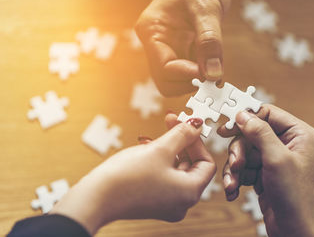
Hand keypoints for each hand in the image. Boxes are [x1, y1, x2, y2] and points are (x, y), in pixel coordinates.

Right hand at [51, 115, 215, 234]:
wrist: (94, 198)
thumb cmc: (128, 176)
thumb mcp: (160, 149)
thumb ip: (182, 134)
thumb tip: (197, 125)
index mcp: (190, 193)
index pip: (206, 163)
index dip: (197, 141)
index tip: (185, 125)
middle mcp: (181, 202)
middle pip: (191, 165)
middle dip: (181, 141)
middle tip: (171, 121)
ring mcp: (166, 204)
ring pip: (176, 169)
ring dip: (169, 149)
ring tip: (154, 135)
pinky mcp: (152, 201)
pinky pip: (164, 177)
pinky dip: (159, 161)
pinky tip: (147, 147)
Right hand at [136, 0, 230, 95]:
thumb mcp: (207, 9)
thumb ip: (210, 42)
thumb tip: (213, 74)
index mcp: (152, 31)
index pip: (163, 68)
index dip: (186, 76)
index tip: (209, 75)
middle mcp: (157, 42)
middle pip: (166, 80)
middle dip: (189, 83)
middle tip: (213, 78)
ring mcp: (169, 46)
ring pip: (178, 78)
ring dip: (198, 80)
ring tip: (217, 71)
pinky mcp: (182, 47)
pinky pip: (190, 69)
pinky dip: (203, 72)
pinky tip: (216, 66)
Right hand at [218, 105, 313, 236]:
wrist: (298, 233)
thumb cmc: (298, 198)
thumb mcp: (277, 159)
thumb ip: (259, 133)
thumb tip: (243, 114)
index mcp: (298, 134)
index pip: (267, 114)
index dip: (246, 118)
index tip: (227, 127)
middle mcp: (287, 144)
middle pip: (251, 134)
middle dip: (240, 150)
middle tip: (237, 164)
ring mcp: (275, 161)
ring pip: (245, 151)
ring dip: (236, 167)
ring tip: (234, 182)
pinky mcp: (265, 175)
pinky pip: (244, 167)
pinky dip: (237, 178)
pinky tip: (234, 190)